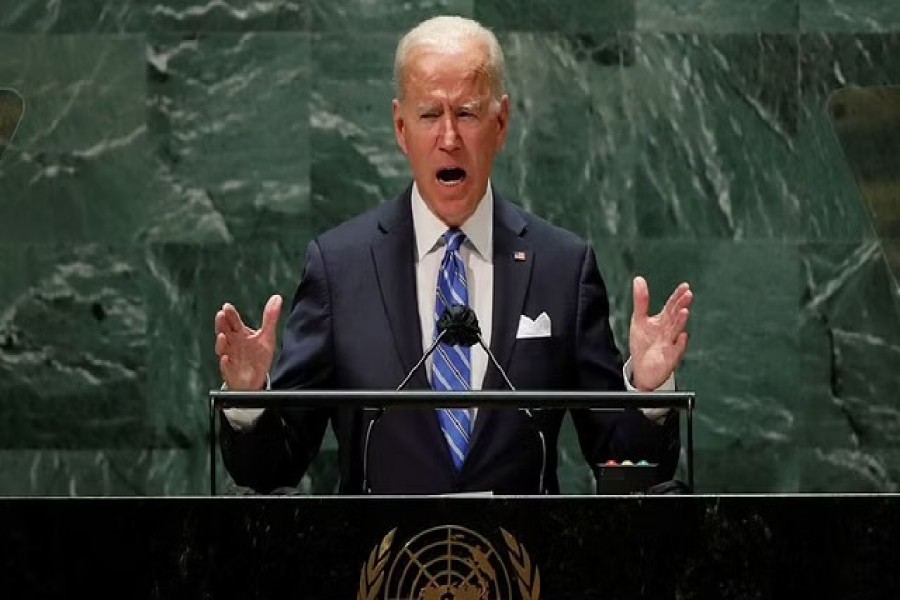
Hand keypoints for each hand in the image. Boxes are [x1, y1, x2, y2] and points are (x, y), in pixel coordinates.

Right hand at [214, 294, 282, 390]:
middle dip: (221, 324)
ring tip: (222, 335)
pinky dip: (225, 364)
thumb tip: (277, 297)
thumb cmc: (258, 356)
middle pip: (224, 332)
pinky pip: (226, 368)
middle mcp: (232, 344)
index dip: (230, 314)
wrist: (255, 379)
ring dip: (221, 342)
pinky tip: (225, 359)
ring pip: (222, 348)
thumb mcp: (267, 336)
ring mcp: (230, 357)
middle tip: (220, 315)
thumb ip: (270, 317)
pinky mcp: (230, 371)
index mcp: (240, 334)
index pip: (233, 321)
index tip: (227, 306)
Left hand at [629, 276, 692, 390]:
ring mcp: (671, 344)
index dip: (678, 296)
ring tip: (685, 312)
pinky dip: (680, 344)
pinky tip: (682, 336)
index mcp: (663, 320)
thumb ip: (641, 301)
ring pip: (677, 331)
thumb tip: (638, 279)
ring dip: (681, 322)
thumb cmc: (644, 342)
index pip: (672, 306)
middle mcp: (669, 330)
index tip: (685, 286)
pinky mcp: (670, 358)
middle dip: (682, 306)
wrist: (643, 367)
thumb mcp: (639, 319)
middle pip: (676, 316)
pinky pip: (677, 351)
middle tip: (688, 295)